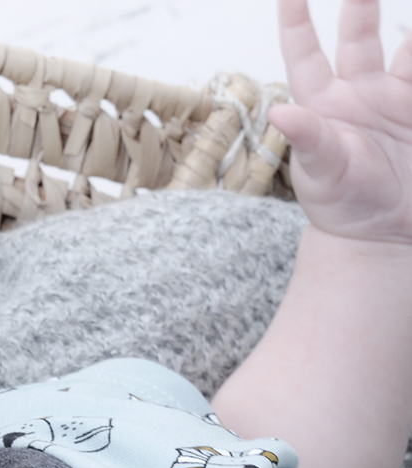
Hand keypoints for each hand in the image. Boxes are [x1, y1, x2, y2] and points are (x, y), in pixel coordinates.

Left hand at [271, 0, 411, 244]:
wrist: (382, 234)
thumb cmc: (341, 208)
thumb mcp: (322, 175)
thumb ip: (308, 141)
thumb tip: (279, 113)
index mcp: (323, 106)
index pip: (305, 55)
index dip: (296, 23)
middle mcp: (357, 93)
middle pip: (359, 34)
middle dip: (362, 3)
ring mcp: (393, 98)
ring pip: (408, 47)